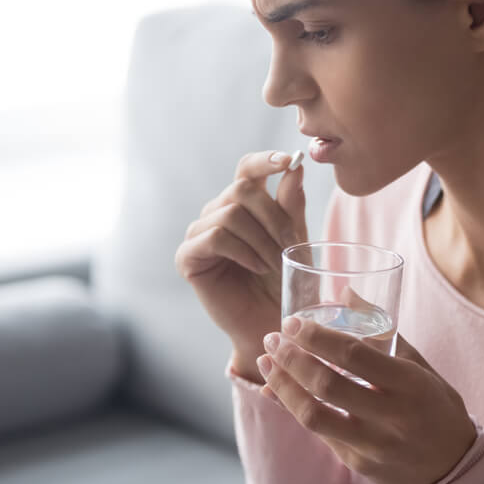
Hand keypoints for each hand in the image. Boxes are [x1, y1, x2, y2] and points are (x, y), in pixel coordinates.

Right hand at [174, 150, 307, 373]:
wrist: (273, 323)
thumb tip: (294, 166)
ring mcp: (199, 233)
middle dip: (273, 216)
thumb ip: (291, 204)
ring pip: (230, 213)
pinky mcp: (188, 257)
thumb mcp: (295, 238)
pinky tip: (257, 268)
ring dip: (261, 239)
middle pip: (242, 189)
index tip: (289, 160)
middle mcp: (217, 212)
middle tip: (289, 245)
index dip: (265, 160)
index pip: (247, 168)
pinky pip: (215, 237)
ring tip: (274, 263)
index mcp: (243, 203)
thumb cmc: (285, 282)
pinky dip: (243, 251)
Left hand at [256, 317, 477, 483]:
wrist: (454, 469)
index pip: (355, 355)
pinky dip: (290, 408)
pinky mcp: (357, 463)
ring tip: (266, 362)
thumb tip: (346, 293)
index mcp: (410, 384)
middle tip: (273, 338)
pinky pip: (316, 433)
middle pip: (328, 386)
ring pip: (314, 416)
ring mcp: (372, 445)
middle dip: (292, 359)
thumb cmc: (436, 407)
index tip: (293, 322)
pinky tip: (275, 389)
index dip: (318, 337)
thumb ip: (382, 332)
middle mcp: (391, 417)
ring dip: (283, 385)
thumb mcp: (420, 367)